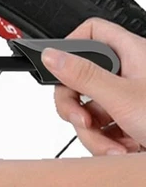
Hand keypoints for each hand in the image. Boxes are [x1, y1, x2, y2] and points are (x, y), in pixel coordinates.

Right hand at [41, 17, 145, 155]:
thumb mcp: (124, 98)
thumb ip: (83, 75)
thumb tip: (52, 55)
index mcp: (133, 55)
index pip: (93, 33)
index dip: (72, 44)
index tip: (58, 66)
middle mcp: (129, 76)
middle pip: (80, 78)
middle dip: (75, 106)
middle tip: (79, 118)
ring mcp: (127, 102)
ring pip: (87, 110)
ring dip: (93, 135)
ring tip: (113, 147)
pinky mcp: (127, 127)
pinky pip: (99, 131)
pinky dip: (104, 145)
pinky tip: (120, 153)